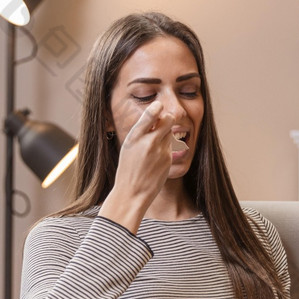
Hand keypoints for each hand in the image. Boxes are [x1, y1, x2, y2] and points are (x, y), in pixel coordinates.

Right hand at [99, 101, 173, 231]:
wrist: (133, 192)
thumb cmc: (128, 168)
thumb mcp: (128, 147)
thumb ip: (141, 132)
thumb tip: (155, 119)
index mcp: (134, 137)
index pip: (150, 115)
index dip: (156, 108)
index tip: (158, 105)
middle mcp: (149, 142)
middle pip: (168, 120)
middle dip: (167, 118)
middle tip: (163, 122)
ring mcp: (161, 151)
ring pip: (170, 133)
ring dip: (165, 135)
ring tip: (154, 146)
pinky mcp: (168, 159)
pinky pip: (170, 147)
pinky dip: (165, 149)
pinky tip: (156, 160)